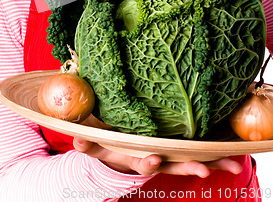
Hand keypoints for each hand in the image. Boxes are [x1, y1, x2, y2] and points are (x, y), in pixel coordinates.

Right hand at [73, 138, 242, 177]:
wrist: (124, 152)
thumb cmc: (111, 144)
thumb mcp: (97, 144)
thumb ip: (88, 142)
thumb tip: (77, 139)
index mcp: (136, 156)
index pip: (141, 160)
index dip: (147, 161)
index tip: (154, 159)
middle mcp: (156, 158)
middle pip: (173, 165)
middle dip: (187, 167)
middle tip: (203, 170)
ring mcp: (169, 155)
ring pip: (190, 160)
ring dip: (209, 163)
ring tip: (229, 165)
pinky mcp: (178, 150)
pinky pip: (198, 153)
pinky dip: (214, 156)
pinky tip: (232, 156)